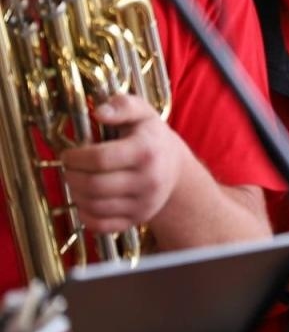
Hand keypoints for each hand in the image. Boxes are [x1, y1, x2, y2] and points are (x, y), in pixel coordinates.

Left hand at [59, 93, 185, 234]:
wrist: (177, 171)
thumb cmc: (152, 138)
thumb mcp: (143, 114)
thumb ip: (122, 106)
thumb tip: (99, 112)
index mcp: (146, 150)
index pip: (99, 159)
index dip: (75, 158)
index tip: (68, 154)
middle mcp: (148, 179)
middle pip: (92, 185)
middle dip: (71, 176)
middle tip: (70, 169)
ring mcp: (144, 203)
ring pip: (93, 206)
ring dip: (76, 194)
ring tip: (78, 181)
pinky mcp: (138, 219)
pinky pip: (100, 225)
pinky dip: (85, 215)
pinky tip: (87, 200)